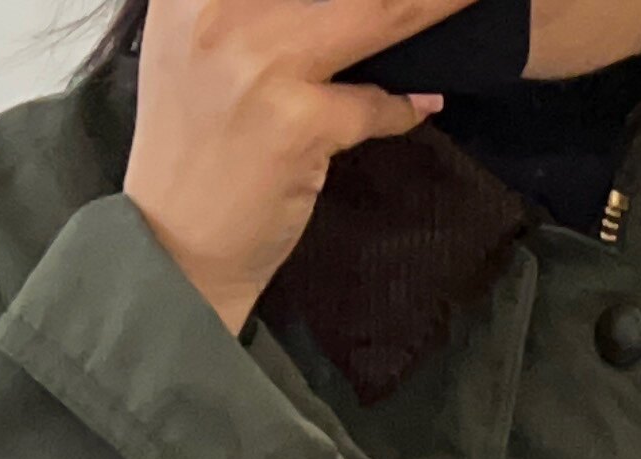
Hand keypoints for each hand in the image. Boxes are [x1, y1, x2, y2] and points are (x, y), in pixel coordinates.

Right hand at [126, 0, 481, 334]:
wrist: (175, 251)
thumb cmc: (194, 149)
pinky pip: (376, 102)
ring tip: (465, 2)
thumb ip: (253, 8)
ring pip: (376, 11)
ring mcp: (261, 65)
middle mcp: (220, 10)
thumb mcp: (199, 48)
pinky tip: (416, 107)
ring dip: (432, 7)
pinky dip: (399, 108)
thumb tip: (335, 1)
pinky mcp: (299, 123)